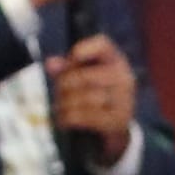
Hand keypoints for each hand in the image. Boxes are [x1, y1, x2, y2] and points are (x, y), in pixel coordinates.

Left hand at [45, 32, 134, 158]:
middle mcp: (124, 78)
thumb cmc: (96, 96)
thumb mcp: (82, 78)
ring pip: (86, 98)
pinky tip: (63, 119)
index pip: (103, 45)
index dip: (85, 48)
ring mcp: (124, 100)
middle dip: (65, 84)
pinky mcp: (118, 121)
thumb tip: (50, 64)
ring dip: (66, 103)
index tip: (73, 57)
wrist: (115, 129)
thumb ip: (66, 68)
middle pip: (86, 76)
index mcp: (115, 61)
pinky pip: (88, 117)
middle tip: (57, 91)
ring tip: (59, 107)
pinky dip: (70, 118)